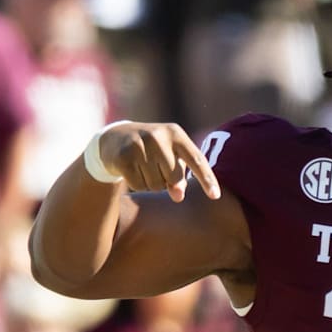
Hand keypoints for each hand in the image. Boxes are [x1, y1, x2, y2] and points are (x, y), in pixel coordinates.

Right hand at [97, 122, 220, 201]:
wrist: (115, 138)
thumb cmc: (153, 150)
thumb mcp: (170, 155)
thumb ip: (180, 175)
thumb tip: (178, 196)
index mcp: (176, 134)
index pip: (196, 159)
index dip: (207, 179)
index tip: (216, 196)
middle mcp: (158, 136)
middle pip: (174, 177)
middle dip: (169, 182)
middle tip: (158, 170)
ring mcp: (139, 145)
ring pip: (156, 184)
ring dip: (152, 184)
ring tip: (144, 168)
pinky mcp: (123, 157)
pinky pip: (138, 185)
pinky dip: (138, 185)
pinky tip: (132, 171)